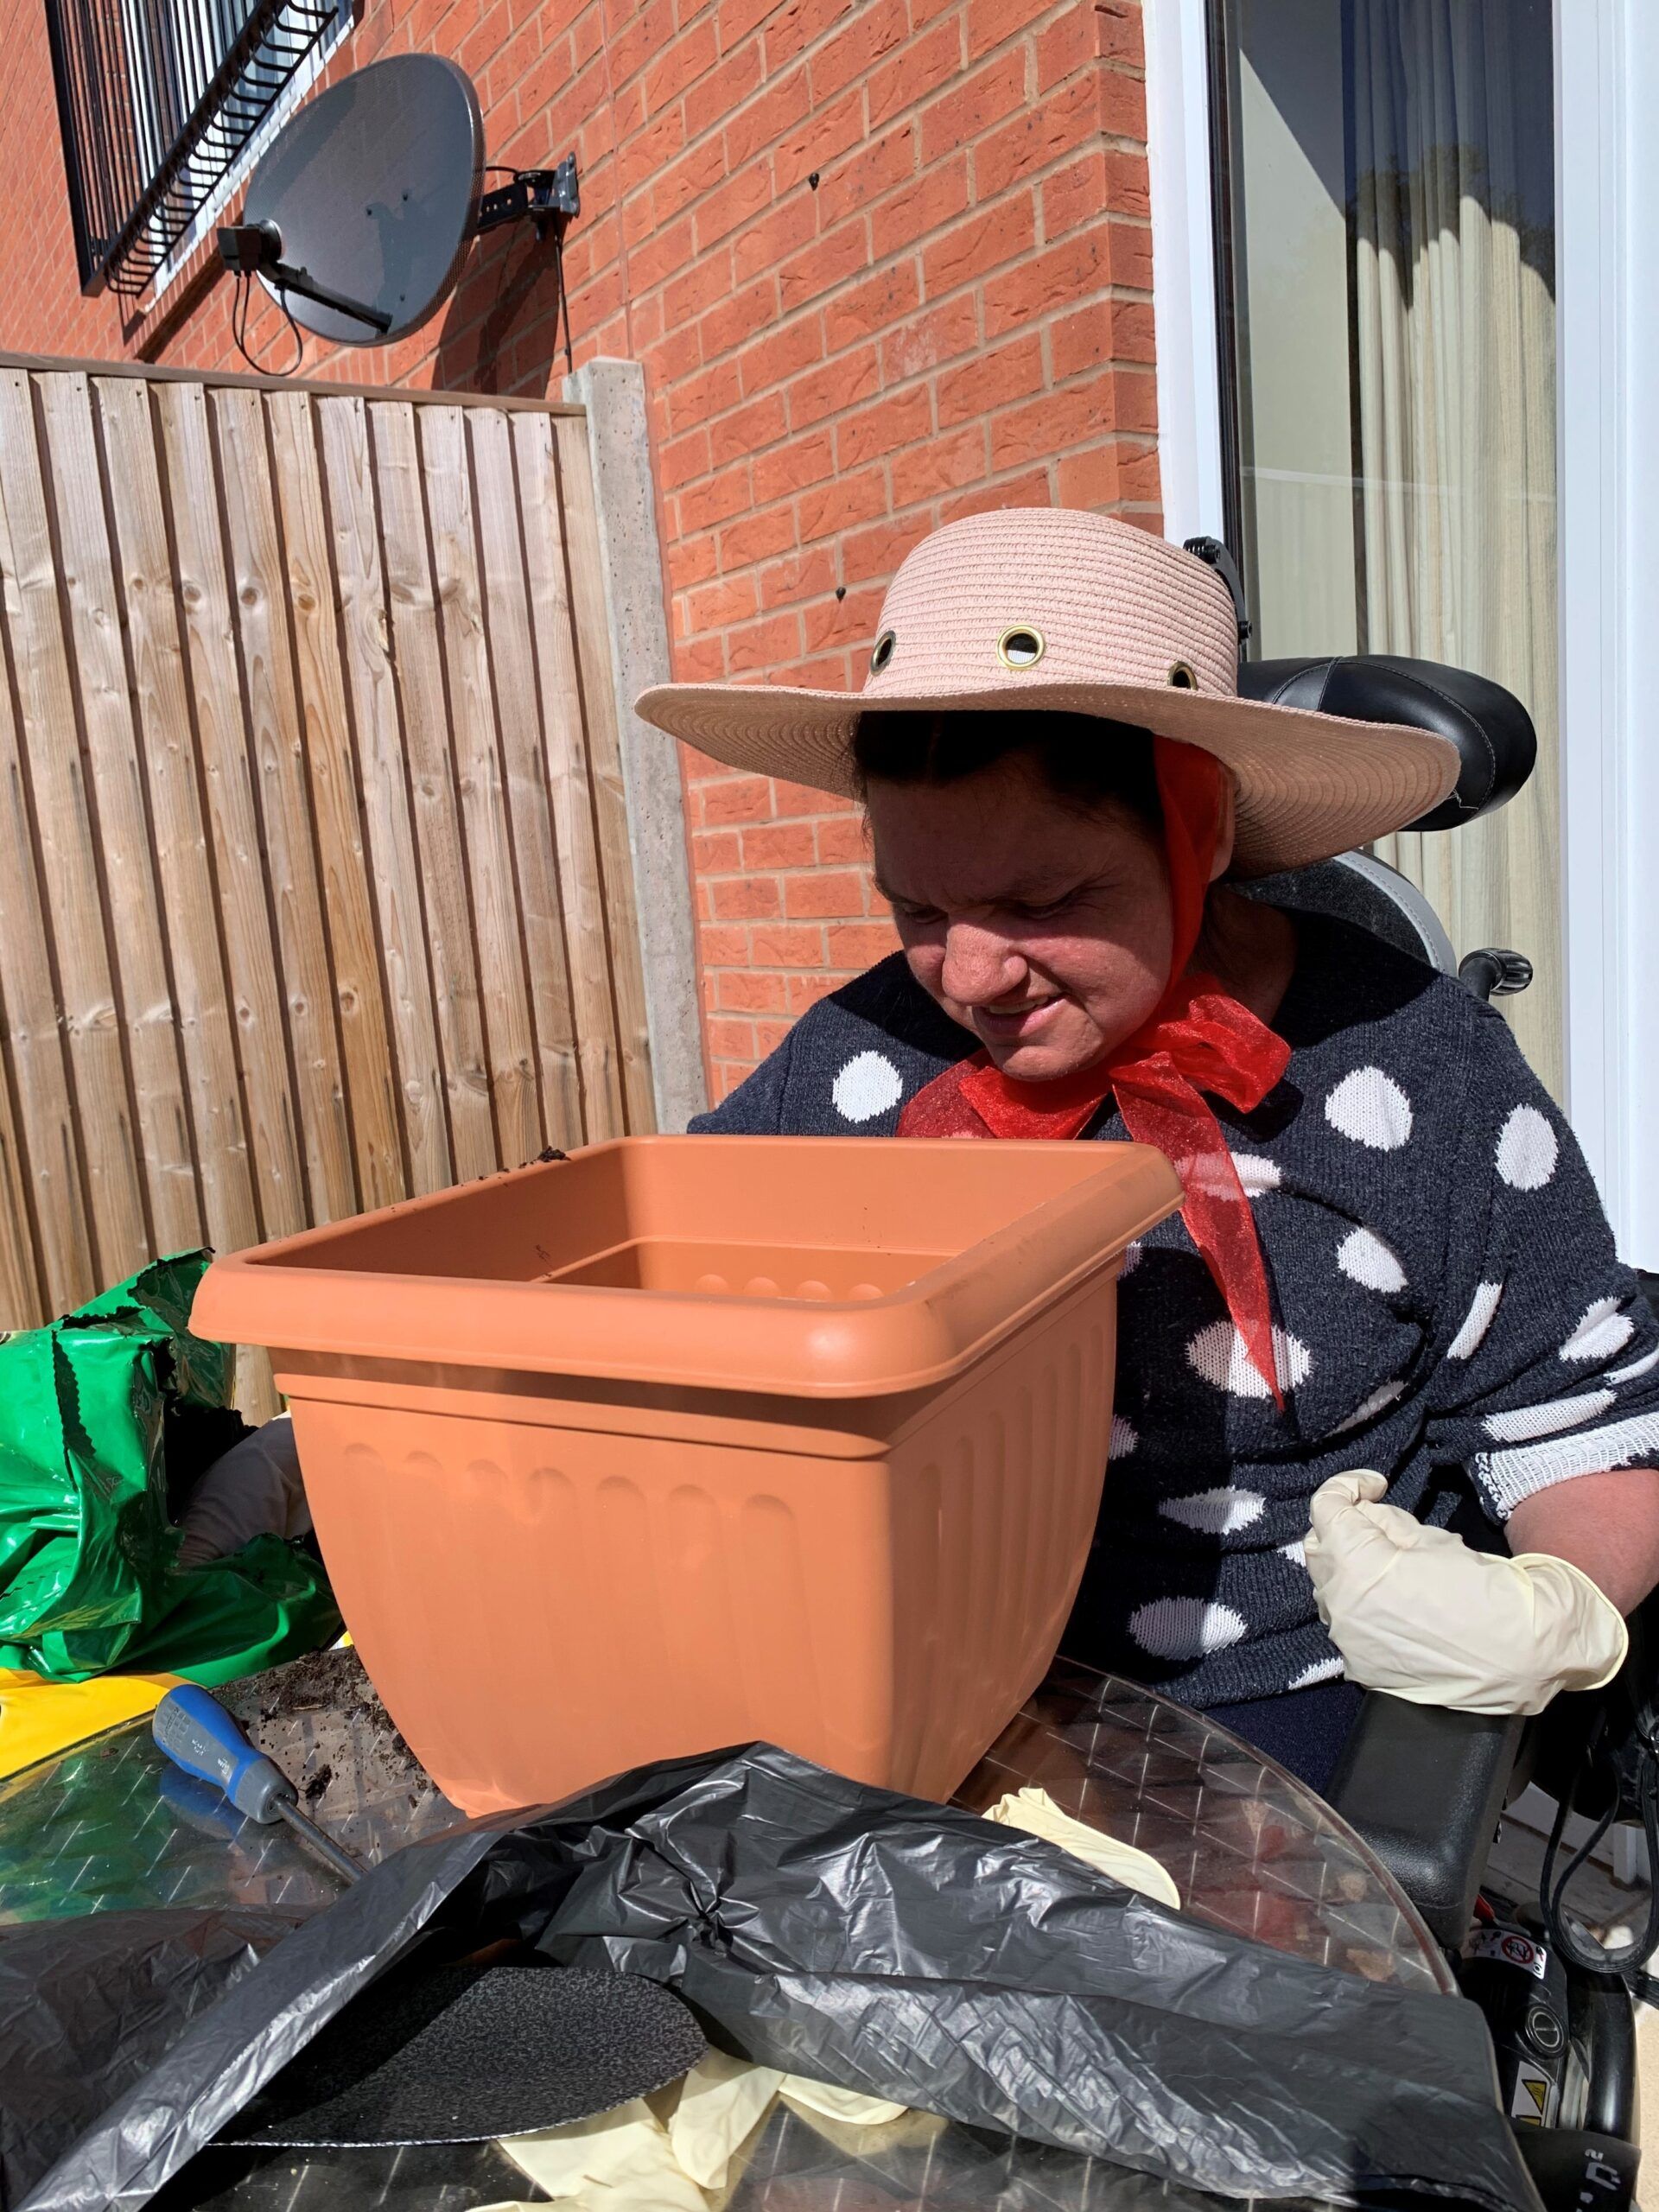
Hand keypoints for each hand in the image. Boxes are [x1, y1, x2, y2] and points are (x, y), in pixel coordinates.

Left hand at [1303, 1470, 1627, 1714]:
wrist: (1525, 1659)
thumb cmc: (1488, 1592)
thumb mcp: (1434, 1539)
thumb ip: (1387, 1522)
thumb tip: (1365, 1515)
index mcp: (1358, 1567)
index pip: (1326, 1509)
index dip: (1349, 1486)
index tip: (1375, 1485)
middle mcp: (1342, 1608)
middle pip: (1319, 1550)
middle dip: (1344, 1529)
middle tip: (1383, 1526)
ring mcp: (1348, 1642)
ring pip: (1330, 1588)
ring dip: (1350, 1569)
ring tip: (1394, 1567)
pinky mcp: (1361, 1667)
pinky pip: (1347, 1624)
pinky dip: (1362, 1606)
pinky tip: (1398, 1604)